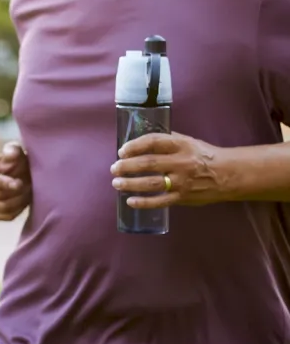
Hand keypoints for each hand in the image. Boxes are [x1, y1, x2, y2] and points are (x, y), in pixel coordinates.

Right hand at [0, 142, 30, 220]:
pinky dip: (18, 209)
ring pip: (2, 207)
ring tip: (28, 191)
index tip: (18, 183)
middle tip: (27, 185)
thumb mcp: (17, 153)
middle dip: (13, 192)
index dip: (0, 182)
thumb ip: (13, 150)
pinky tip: (23, 200)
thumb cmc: (17, 163)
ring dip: (19, 200)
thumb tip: (10, 153)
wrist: (23, 176)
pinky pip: (6, 216)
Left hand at [111, 132, 226, 207]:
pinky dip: (144, 202)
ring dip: (130, 184)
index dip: (135, 145)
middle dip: (127, 166)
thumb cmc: (204, 156)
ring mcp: (182, 181)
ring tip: (116, 183)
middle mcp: (181, 162)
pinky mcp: (183, 197)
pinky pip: (160, 201)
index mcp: (181, 145)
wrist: (228, 174)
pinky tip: (130, 201)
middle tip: (114, 168)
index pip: (153, 142)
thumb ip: (167, 142)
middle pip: (149, 163)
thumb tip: (140, 141)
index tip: (122, 151)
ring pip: (152, 183)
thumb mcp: (188, 142)